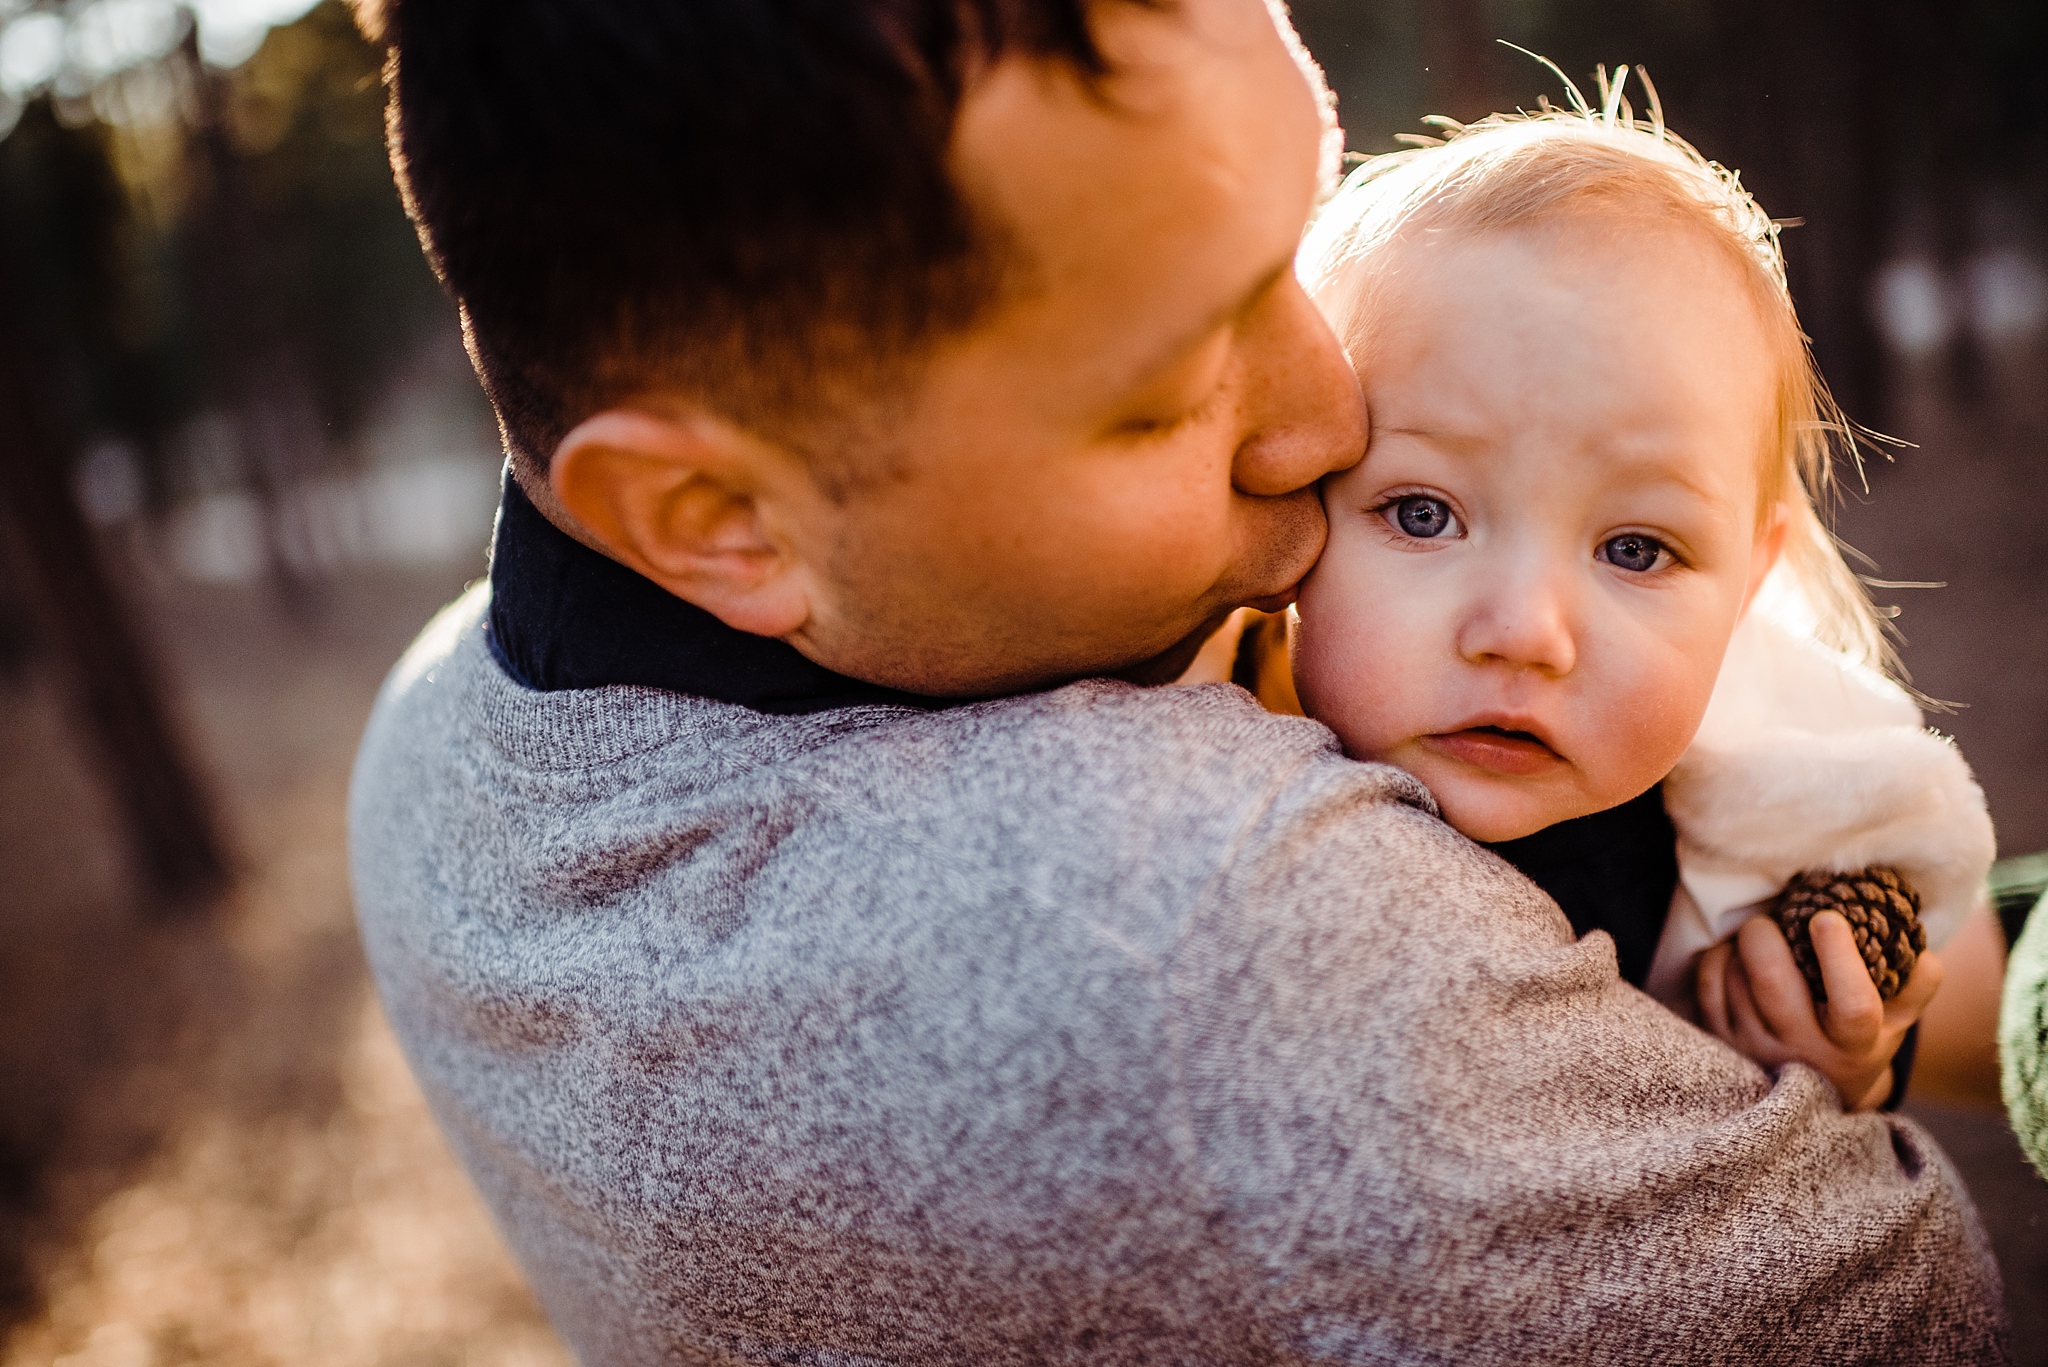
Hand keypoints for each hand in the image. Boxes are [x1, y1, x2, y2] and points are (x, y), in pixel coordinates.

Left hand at [1694, 912, 1943, 1110]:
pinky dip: (1717, 958)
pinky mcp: (1720, 1040)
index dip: (1840, 960)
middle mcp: (1801, 1050)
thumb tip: (1918, 942)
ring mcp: (1754, 1048)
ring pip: (1735, 979)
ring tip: (1761, 937)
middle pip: (1773, 985)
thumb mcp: (1897, 1019)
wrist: (1815, 1092)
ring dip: (1743, 946)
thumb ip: (1917, 982)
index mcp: (1854, 1045)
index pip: (1854, 1006)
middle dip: (1766, 938)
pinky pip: (1708, 984)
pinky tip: (1736, 955)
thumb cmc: (1859, 1039)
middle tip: (1773, 919)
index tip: (1828, 919)